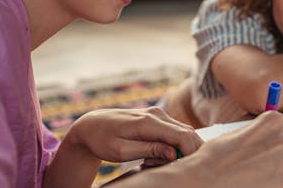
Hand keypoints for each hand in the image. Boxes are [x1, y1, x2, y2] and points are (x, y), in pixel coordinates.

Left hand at [65, 107, 202, 164]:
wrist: (92, 125)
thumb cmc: (103, 139)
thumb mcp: (122, 151)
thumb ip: (149, 150)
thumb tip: (174, 153)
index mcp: (148, 122)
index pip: (182, 135)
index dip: (190, 152)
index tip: (185, 167)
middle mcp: (157, 114)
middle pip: (188, 132)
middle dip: (187, 152)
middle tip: (169, 167)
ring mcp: (159, 114)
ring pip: (183, 132)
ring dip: (179, 149)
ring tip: (155, 161)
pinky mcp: (158, 118)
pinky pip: (175, 132)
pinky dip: (174, 145)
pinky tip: (158, 155)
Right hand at [179, 110, 282, 187]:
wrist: (209, 179)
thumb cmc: (217, 155)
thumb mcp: (238, 133)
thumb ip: (257, 132)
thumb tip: (267, 135)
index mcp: (273, 121)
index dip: (275, 134)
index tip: (268, 141)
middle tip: (265, 159)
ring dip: (281, 169)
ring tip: (258, 172)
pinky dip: (275, 184)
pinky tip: (256, 182)